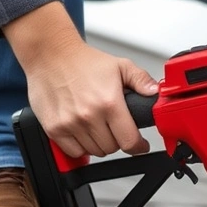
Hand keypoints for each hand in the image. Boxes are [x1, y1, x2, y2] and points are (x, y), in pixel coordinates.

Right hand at [2, 3, 157, 157]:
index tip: (139, 144)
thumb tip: (155, 93)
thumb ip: (141, 80)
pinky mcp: (54, 128)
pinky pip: (74, 152)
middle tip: (115, 128)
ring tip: (98, 127)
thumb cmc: (82, 61)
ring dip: (99, 144)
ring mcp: (70, 124)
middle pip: (112, 148)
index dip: (138, 146)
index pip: (129, 141)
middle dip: (118, 140)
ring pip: (94, 151)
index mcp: (109, 102)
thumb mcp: (120, 66)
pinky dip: (81, 147)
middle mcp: (89, 115)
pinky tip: (83, 133)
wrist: (50, 54)